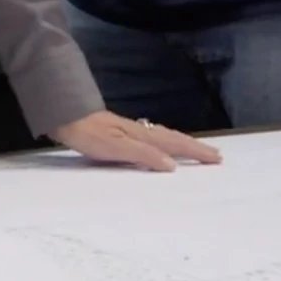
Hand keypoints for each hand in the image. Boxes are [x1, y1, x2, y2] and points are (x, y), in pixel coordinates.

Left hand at [49, 109, 221, 171]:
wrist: (64, 115)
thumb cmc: (88, 134)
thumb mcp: (115, 148)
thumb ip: (143, 156)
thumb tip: (172, 165)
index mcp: (141, 136)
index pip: (174, 144)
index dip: (194, 152)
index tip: (216, 158)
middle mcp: (139, 131)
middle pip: (172, 138)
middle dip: (194, 147)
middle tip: (215, 155)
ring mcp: (130, 130)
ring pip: (163, 136)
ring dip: (181, 143)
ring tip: (195, 149)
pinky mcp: (120, 132)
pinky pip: (152, 137)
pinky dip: (165, 141)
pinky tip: (160, 145)